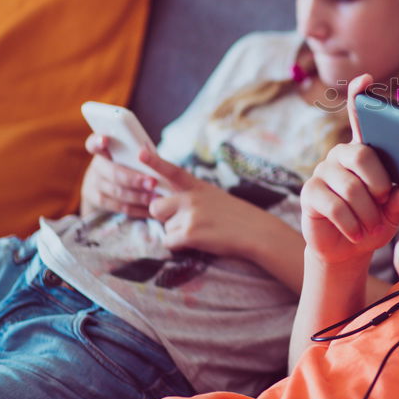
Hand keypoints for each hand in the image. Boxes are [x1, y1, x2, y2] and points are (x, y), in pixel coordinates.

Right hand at [79, 134, 159, 217]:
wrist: (113, 188)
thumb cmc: (131, 166)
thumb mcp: (134, 157)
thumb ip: (141, 155)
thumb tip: (152, 155)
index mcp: (105, 150)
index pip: (94, 143)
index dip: (98, 141)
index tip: (105, 140)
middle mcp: (96, 166)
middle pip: (112, 172)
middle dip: (134, 179)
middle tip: (153, 183)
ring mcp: (93, 184)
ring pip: (115, 191)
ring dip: (137, 196)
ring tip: (155, 198)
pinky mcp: (95, 200)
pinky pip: (116, 206)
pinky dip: (134, 208)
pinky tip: (148, 209)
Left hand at [139, 149, 262, 257]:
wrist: (259, 233)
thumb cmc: (239, 218)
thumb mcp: (216, 198)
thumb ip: (194, 198)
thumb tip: (169, 207)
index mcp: (199, 187)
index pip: (173, 172)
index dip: (155, 162)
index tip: (140, 152)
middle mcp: (192, 198)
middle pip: (156, 207)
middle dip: (164, 217)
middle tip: (186, 223)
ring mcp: (191, 215)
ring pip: (165, 228)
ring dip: (178, 235)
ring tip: (203, 233)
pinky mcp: (190, 233)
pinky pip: (169, 243)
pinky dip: (180, 246)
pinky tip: (200, 243)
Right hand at [299, 75, 398, 265]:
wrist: (348, 250)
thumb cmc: (376, 222)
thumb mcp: (395, 210)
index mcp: (364, 150)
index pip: (359, 117)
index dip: (360, 96)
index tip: (366, 79)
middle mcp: (341, 154)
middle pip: (362, 155)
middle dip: (379, 185)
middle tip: (384, 204)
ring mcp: (323, 171)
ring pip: (352, 187)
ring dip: (368, 214)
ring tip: (371, 226)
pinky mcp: (309, 192)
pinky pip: (335, 206)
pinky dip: (352, 224)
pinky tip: (356, 233)